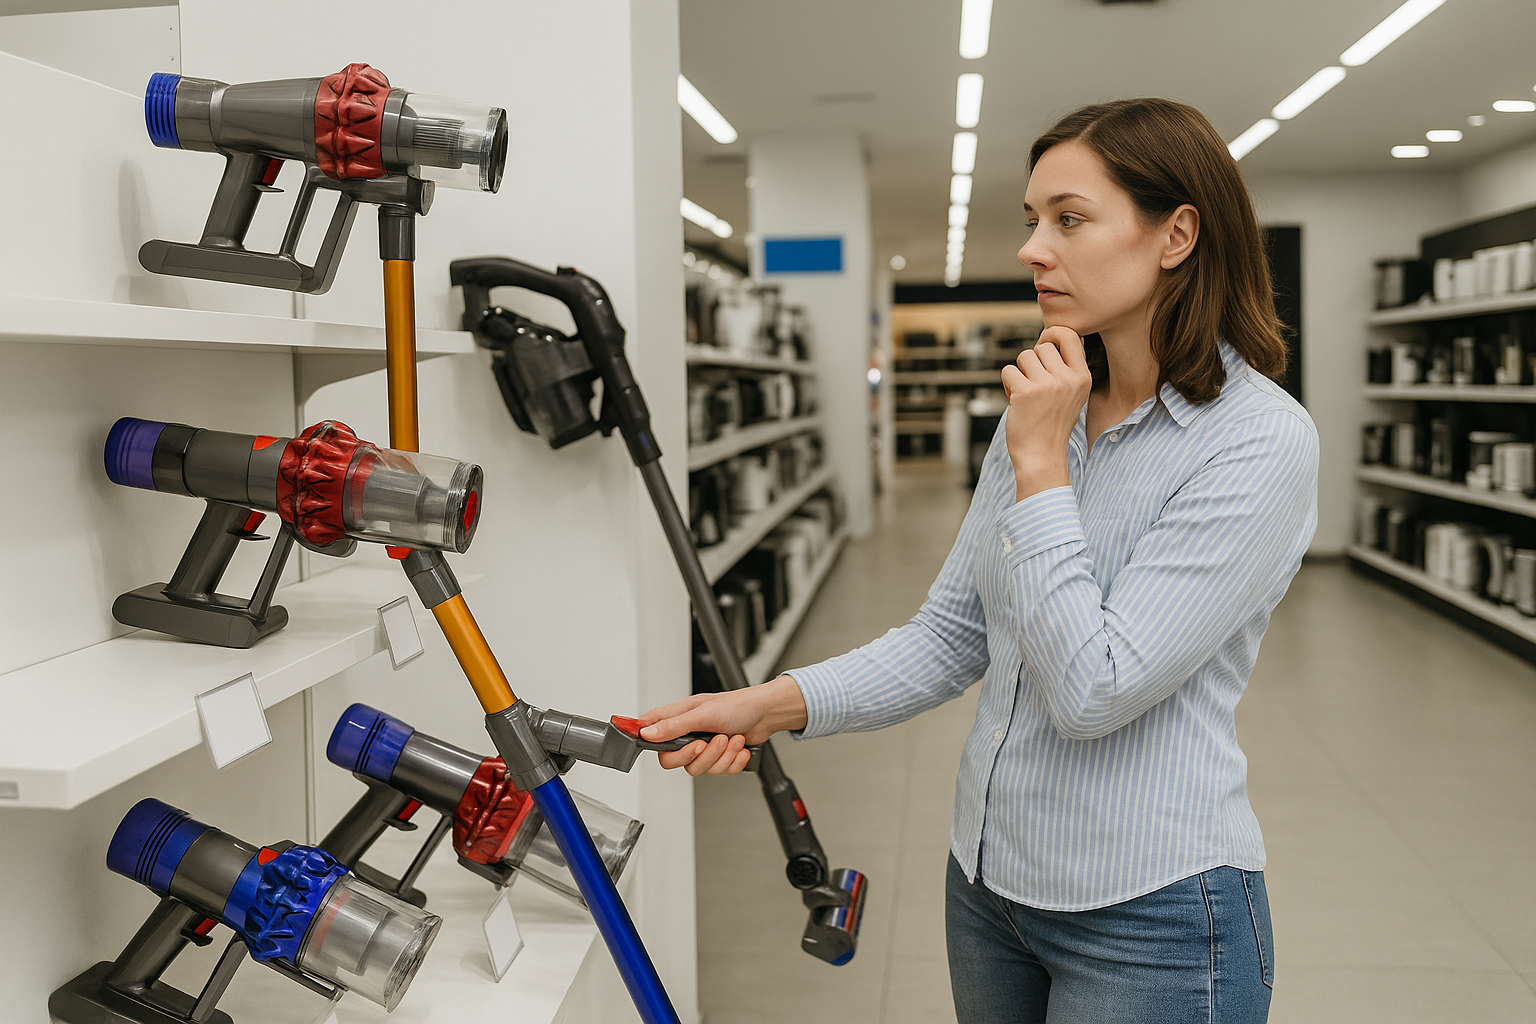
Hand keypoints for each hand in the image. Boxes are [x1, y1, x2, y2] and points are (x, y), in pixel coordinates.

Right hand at [637, 675, 807, 775]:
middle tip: (708, 742)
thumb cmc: (737, 705)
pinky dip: (733, 761)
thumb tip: (648, 732)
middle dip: (698, 755)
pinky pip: (719, 772)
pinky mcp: (718, 759)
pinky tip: (739, 747)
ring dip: (721, 756)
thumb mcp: (702, 713)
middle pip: (673, 760)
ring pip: (699, 769)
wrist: (765, 715)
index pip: (651, 734)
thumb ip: (674, 726)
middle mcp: (688, 734)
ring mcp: (703, 748)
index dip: (651, 743)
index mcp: (678, 718)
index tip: (661, 745)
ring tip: (731, 738)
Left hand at [1001, 326, 1091, 500]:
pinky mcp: (1025, 392)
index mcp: (1083, 377)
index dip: (1053, 334)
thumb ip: (1065, 369)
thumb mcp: (1072, 395)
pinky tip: (1015, 402)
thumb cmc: (1051, 424)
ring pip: (1023, 356)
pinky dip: (1007, 385)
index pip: (1070, 335)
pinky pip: (1008, 371)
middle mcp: (1068, 379)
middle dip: (1032, 362)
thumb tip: (1048, 339)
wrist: (1042, 456)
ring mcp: (1047, 385)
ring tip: (1025, 394)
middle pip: (1041, 346)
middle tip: (1033, 385)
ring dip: (1019, 373)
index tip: (1044, 343)